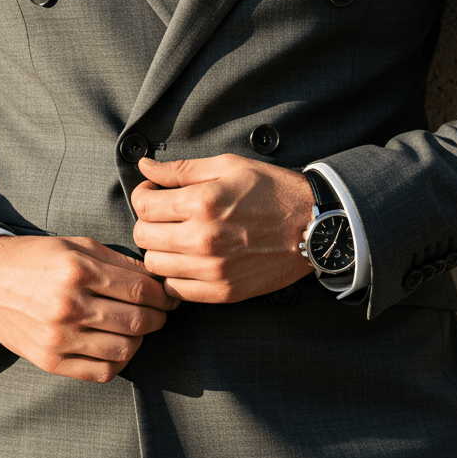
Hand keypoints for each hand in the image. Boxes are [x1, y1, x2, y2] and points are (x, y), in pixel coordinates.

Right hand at [0, 235, 178, 381]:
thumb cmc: (35, 259)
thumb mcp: (76, 245)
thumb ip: (118, 261)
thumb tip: (157, 278)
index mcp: (77, 271)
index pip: (141, 290)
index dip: (163, 295)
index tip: (169, 296)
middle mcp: (68, 305)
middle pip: (138, 321)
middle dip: (158, 318)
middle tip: (160, 313)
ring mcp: (58, 337)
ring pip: (124, 350)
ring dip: (139, 340)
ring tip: (135, 328)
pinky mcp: (49, 360)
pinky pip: (101, 372)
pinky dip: (118, 362)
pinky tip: (116, 347)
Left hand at [132, 154, 313, 302]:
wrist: (313, 225)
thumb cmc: (273, 191)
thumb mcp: (229, 166)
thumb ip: (181, 169)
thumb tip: (145, 167)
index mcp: (202, 202)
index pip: (143, 205)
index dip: (143, 196)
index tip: (153, 195)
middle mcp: (203, 238)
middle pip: (143, 236)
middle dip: (148, 223)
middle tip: (164, 217)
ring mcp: (213, 269)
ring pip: (155, 265)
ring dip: (160, 250)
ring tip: (177, 239)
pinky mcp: (224, 291)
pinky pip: (176, 291)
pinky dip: (175, 277)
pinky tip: (188, 262)